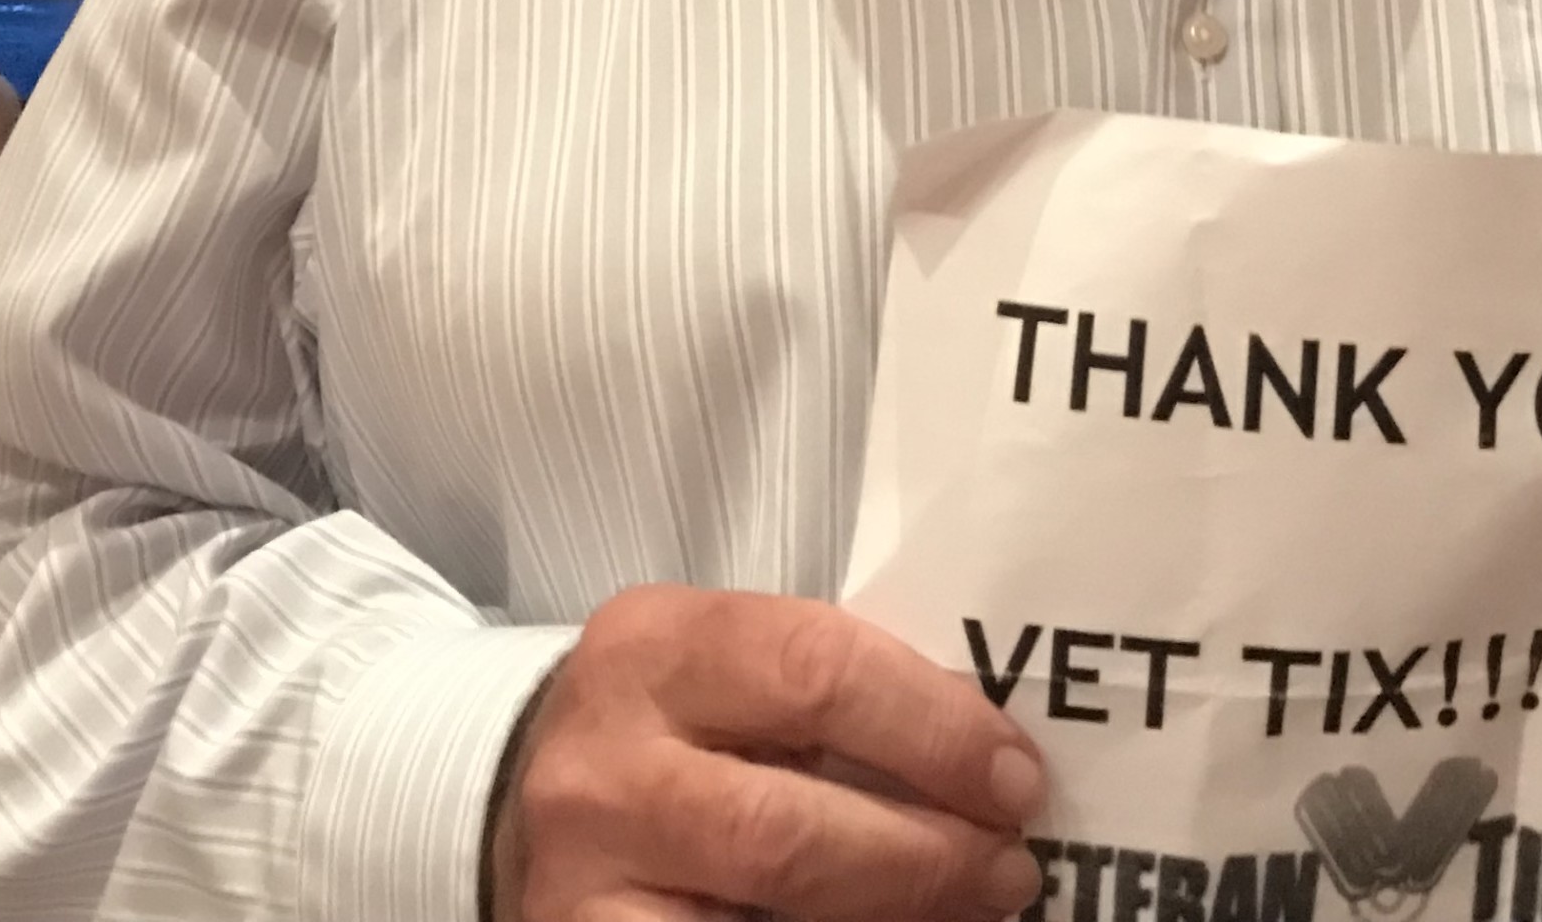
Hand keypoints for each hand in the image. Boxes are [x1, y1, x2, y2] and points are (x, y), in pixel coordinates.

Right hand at [493, 586, 1046, 921]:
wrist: (524, 800)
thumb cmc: (674, 730)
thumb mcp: (729, 674)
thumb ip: (830, 695)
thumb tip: (989, 764)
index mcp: (657, 647)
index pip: (816, 669)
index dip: (935, 730)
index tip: (1017, 778)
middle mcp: (605, 764)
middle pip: (788, 825)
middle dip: (924, 856)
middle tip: (1009, 869)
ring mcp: (585, 877)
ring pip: (762, 911)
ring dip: (890, 915)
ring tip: (966, 914)